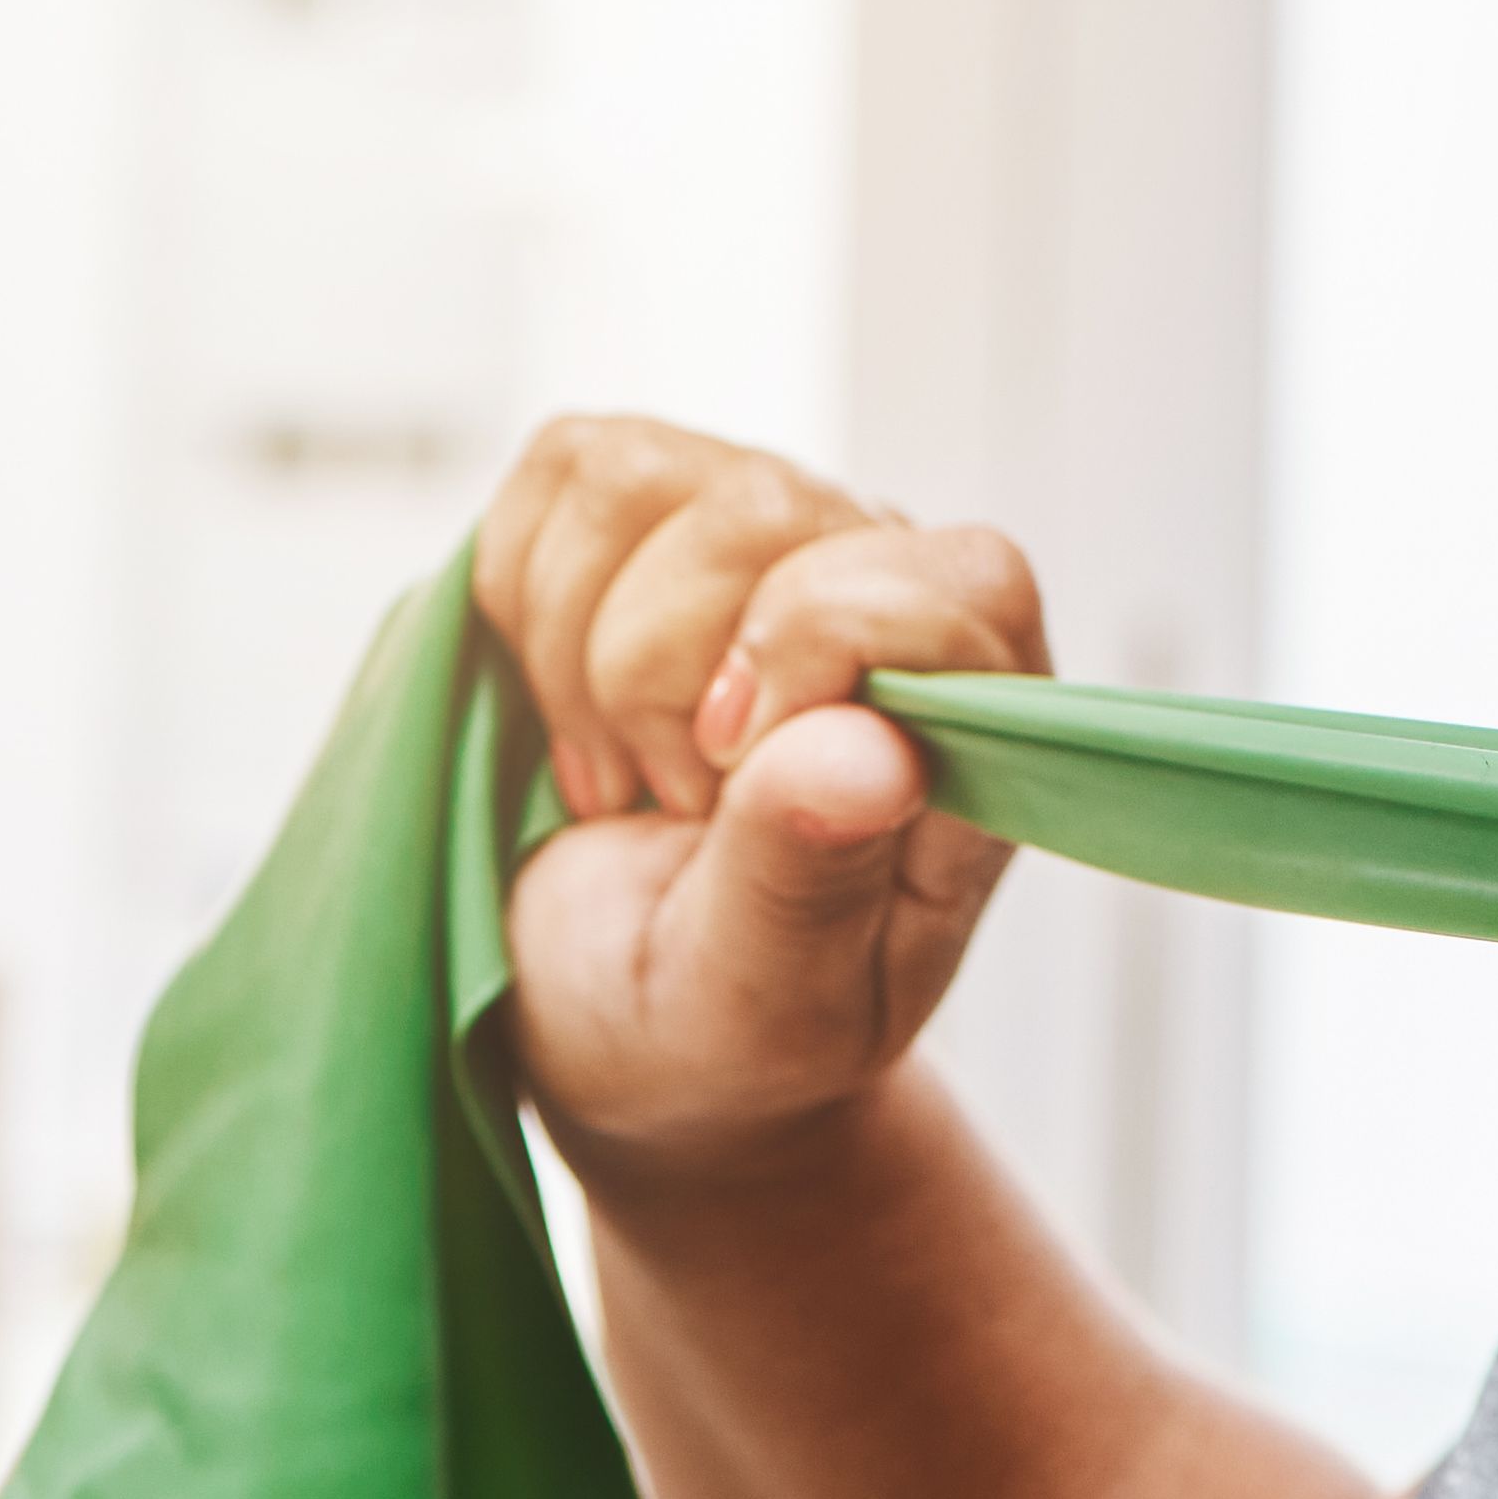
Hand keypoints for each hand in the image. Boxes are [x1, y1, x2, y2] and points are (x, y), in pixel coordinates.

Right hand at [473, 415, 1052, 1179]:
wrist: (614, 1023)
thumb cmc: (717, 1030)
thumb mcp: (760, 999)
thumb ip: (809, 879)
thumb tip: (868, 746)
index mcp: (976, 724)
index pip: (958, 580)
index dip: (814, 648)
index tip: (712, 784)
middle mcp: (888, 598)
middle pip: (770, 507)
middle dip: (656, 678)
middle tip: (659, 809)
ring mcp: (771, 537)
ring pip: (646, 474)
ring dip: (580, 651)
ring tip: (615, 773)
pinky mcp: (651, 511)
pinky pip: (566, 468)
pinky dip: (521, 600)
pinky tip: (561, 705)